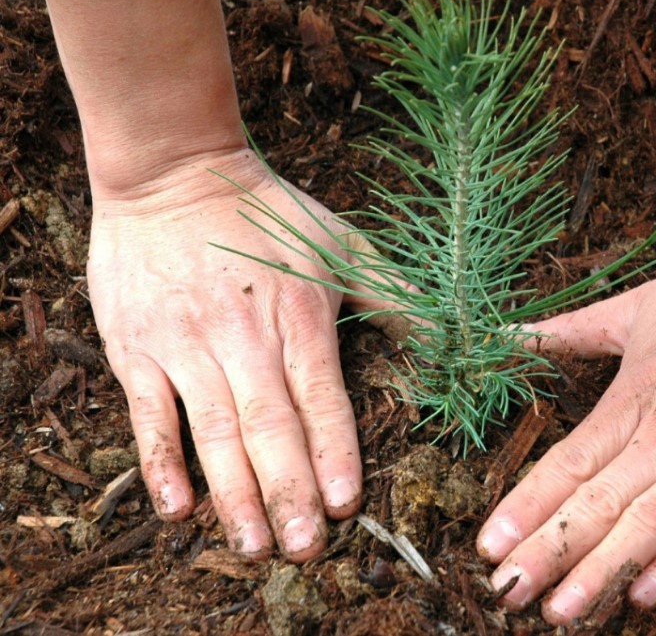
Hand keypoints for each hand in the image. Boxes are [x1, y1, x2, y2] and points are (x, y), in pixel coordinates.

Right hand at [87, 147, 396, 560]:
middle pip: (269, 425)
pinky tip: (178, 509)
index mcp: (298, 314)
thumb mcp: (342, 243)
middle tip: (304, 550)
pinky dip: (161, 462)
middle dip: (288, 491)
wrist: (174, 171)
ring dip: (234, 492)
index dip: (334, 451)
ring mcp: (186, 343)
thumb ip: (395, 295)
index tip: (346, 504)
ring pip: (212, 431)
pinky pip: (148, 414)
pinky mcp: (138, 347)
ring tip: (252, 545)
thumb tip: (451, 339)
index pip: (321, 395)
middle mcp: (243, 335)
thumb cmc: (267, 211)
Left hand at [477, 234, 655, 621]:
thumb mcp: (642, 305)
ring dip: (601, 571)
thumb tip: (512, 335)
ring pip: (649, 524)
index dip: (526, 506)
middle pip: (598, 503)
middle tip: (505, 594)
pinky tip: (644, 594)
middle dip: (548, 553)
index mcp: (635, 396)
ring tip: (560, 612)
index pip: (569, 462)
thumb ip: (574, 330)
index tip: (488, 545)